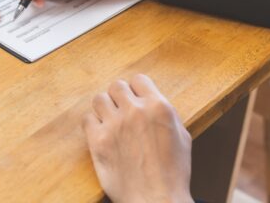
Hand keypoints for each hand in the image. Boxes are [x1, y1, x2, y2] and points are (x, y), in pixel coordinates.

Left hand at [83, 74, 192, 202]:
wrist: (155, 200)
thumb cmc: (172, 174)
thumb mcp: (182, 137)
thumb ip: (165, 114)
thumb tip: (151, 102)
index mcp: (158, 108)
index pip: (139, 79)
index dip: (137, 89)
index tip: (135, 99)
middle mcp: (135, 111)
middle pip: (116, 86)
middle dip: (120, 97)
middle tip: (123, 111)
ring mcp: (114, 125)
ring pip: (99, 99)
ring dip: (105, 108)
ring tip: (111, 122)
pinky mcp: (98, 140)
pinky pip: (87, 119)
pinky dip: (93, 124)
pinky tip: (102, 134)